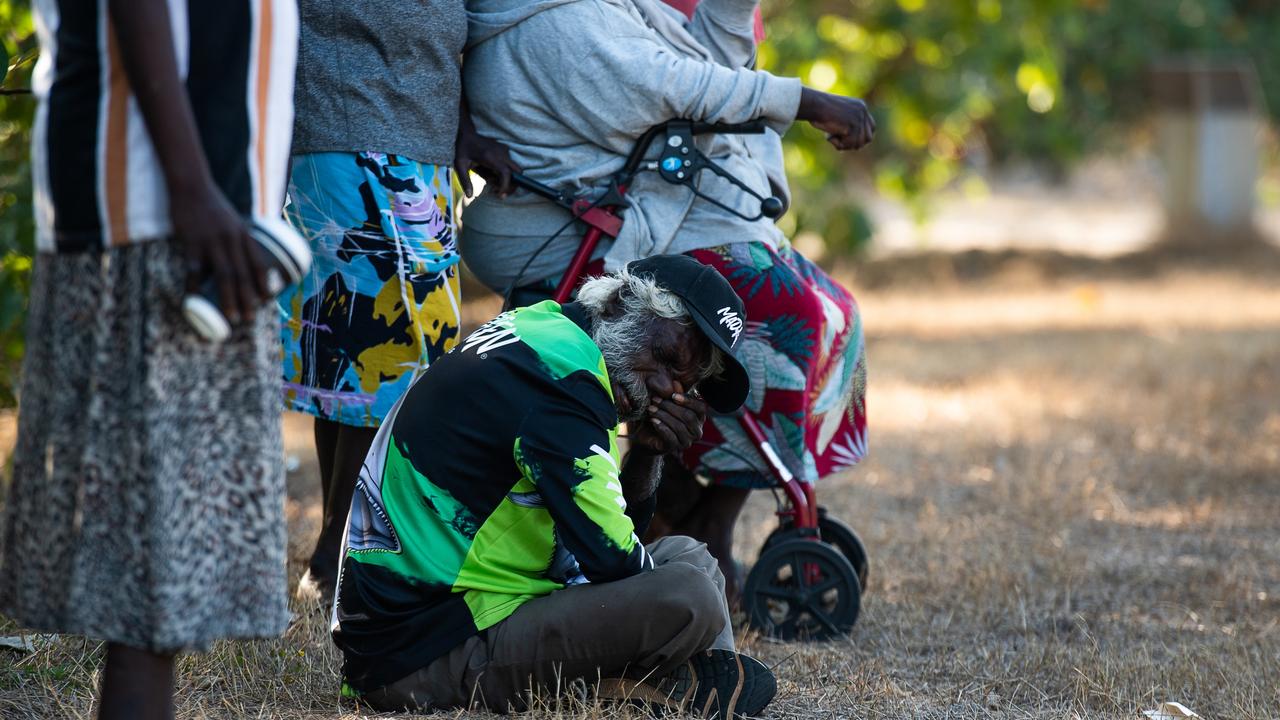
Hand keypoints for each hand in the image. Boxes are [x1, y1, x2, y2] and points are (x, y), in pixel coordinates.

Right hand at [169, 182, 268, 325]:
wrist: (191, 184)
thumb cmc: (212, 206)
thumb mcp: (233, 221)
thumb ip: (239, 240)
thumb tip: (243, 262)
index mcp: (244, 234)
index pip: (259, 263)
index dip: (264, 283)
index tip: (267, 300)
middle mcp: (232, 239)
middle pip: (243, 274)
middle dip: (248, 298)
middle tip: (249, 319)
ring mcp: (212, 240)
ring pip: (225, 274)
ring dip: (229, 298)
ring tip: (231, 316)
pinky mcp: (192, 240)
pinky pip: (195, 267)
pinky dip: (195, 284)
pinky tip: (195, 299)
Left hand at [455, 123, 521, 198]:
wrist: (467, 133)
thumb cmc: (462, 149)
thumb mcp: (460, 165)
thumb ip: (465, 181)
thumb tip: (469, 196)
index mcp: (490, 157)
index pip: (506, 173)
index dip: (505, 186)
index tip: (499, 194)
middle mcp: (501, 153)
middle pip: (517, 172)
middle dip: (512, 185)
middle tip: (500, 193)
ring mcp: (504, 150)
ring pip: (514, 170)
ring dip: (506, 180)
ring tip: (491, 183)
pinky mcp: (505, 150)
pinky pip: (509, 165)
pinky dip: (504, 173)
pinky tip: (491, 174)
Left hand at [629, 383, 708, 455]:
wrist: (646, 435)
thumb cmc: (659, 415)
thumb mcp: (665, 402)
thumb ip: (672, 393)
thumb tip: (675, 381)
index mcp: (698, 417)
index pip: (701, 408)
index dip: (688, 401)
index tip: (673, 395)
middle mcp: (697, 431)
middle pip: (689, 417)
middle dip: (670, 407)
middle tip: (655, 400)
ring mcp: (687, 441)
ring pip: (679, 427)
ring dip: (663, 416)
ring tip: (651, 409)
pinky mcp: (676, 448)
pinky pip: (671, 438)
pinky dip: (662, 428)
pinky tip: (653, 421)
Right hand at [797, 88, 875, 150]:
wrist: (814, 104)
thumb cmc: (818, 110)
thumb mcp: (838, 115)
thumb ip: (848, 124)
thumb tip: (855, 144)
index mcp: (861, 106)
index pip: (871, 127)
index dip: (862, 138)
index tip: (851, 142)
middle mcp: (863, 111)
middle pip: (868, 138)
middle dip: (854, 144)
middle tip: (839, 142)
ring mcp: (859, 118)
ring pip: (858, 143)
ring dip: (844, 145)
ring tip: (831, 136)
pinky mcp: (852, 125)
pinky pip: (848, 144)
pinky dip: (837, 144)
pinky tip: (828, 135)